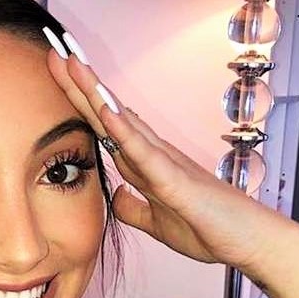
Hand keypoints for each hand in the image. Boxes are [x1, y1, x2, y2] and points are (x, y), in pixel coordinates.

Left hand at [45, 42, 290, 272]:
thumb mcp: (157, 224)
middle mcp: (155, 154)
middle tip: (54, 54)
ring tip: (72, 65)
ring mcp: (165, 163)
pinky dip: (124, 130)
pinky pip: (145, 151)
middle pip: (110, 115)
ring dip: (97, 95)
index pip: (106, 129)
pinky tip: (105, 110)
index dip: (80, 106)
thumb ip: (134, 208)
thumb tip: (115, 195)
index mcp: (147, 165)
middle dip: (81, 87)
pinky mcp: (175, 180)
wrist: (244, 243)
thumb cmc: (207, 230)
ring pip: (124, 122)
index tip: (58, 81)